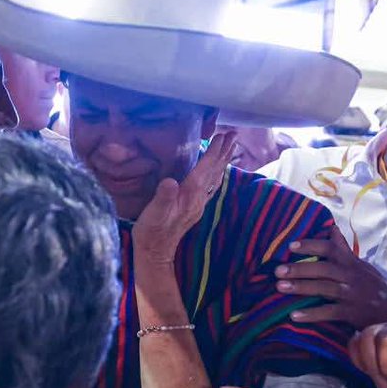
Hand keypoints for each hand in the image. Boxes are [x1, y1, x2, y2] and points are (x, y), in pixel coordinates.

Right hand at [132, 132, 235, 265]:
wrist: (155, 253)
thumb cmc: (151, 231)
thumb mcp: (153, 213)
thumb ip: (163, 197)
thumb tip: (170, 182)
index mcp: (189, 195)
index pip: (205, 169)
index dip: (213, 151)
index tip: (223, 135)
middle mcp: (198, 198)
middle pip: (215, 171)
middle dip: (224, 152)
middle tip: (234, 134)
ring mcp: (198, 204)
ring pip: (215, 178)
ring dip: (223, 161)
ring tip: (230, 147)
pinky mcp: (194, 208)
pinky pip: (210, 186)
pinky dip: (216, 174)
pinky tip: (217, 172)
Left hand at [276, 227, 386, 327]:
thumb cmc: (373, 286)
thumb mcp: (361, 265)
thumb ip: (344, 249)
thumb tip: (332, 229)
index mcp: (351, 263)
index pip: (331, 248)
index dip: (311, 245)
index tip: (291, 246)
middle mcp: (351, 276)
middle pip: (323, 269)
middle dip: (299, 268)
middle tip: (277, 270)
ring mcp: (352, 295)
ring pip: (324, 288)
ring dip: (301, 287)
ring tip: (280, 287)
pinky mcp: (352, 313)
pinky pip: (329, 312)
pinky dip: (311, 314)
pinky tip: (294, 315)